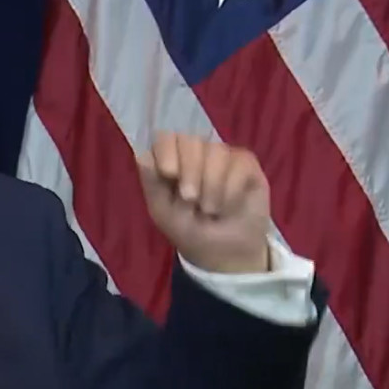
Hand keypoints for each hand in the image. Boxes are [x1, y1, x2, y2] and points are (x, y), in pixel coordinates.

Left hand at [138, 132, 270, 272]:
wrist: (224, 251)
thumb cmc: (188, 229)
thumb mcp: (163, 212)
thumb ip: (152, 183)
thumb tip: (142, 155)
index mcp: (170, 160)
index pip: (165, 137)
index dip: (166, 150)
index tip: (169, 173)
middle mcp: (195, 152)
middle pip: (190, 139)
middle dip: (189, 170)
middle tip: (190, 199)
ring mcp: (221, 156)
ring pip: (216, 151)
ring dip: (211, 186)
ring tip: (210, 210)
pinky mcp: (246, 165)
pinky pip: (239, 163)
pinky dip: (231, 190)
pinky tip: (228, 206)